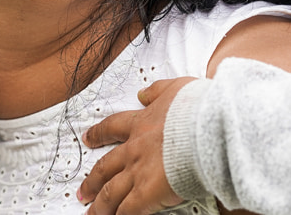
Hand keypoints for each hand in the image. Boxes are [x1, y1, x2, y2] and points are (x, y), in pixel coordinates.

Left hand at [78, 77, 195, 214]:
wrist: (208, 127)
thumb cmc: (198, 109)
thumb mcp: (175, 88)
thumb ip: (157, 91)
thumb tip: (143, 93)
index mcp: (141, 123)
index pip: (112, 128)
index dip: (98, 134)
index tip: (88, 138)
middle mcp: (134, 148)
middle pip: (105, 167)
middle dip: (92, 181)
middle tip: (83, 190)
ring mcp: (139, 171)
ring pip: (111, 191)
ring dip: (100, 205)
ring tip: (92, 213)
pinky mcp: (148, 192)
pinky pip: (129, 209)